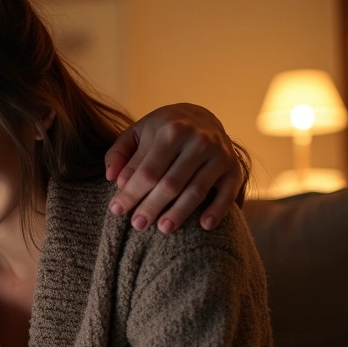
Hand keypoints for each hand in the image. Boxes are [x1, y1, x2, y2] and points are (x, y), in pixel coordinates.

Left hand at [104, 103, 244, 233]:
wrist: (201, 116)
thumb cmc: (162, 130)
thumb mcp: (137, 133)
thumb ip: (119, 153)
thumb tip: (113, 179)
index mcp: (171, 131)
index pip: (147, 171)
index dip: (131, 193)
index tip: (116, 210)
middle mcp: (199, 141)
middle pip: (171, 184)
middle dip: (151, 207)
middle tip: (137, 226)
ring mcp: (220, 154)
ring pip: (196, 191)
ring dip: (179, 213)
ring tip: (163, 229)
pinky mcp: (234, 167)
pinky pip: (228, 193)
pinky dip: (217, 210)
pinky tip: (204, 226)